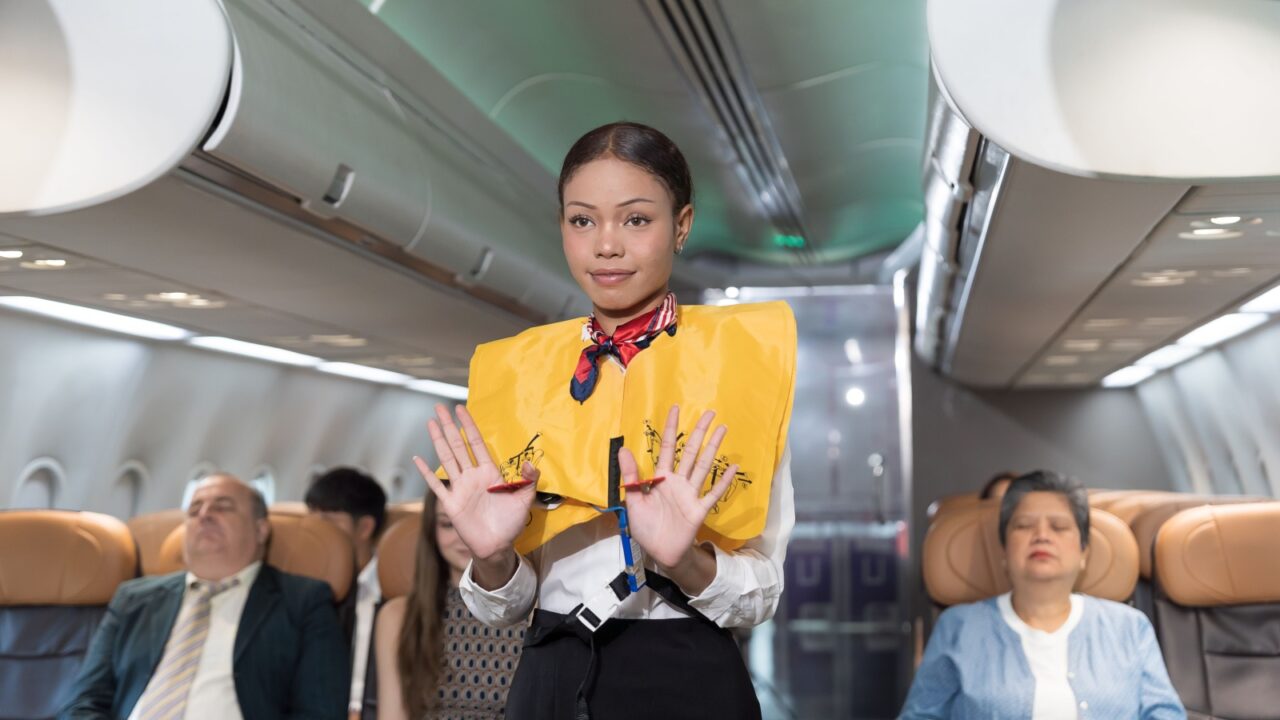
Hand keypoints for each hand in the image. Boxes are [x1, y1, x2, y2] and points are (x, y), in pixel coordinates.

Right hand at [414, 404, 537, 561]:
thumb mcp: (525, 499)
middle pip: (458, 445)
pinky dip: (426, 473)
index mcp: (489, 472)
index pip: (477, 443)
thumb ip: (529, 480)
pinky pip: (436, 485)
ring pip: (447, 459)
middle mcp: (472, 476)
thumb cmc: (511, 522)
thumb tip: (530, 463)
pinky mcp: (451, 503)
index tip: (461, 408)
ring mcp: (460, 488)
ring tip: (431, 423)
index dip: (469, 426)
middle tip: (440, 407)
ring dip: (438, 441)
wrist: (497, 546)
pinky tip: (418, 459)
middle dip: (449, 426)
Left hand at [620, 405, 736, 569]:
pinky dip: (723, 481)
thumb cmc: (645, 526)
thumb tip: (622, 449)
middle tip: (709, 412)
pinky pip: (713, 493)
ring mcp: (691, 494)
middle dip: (700, 432)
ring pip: (703, 466)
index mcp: (662, 478)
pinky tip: (733, 467)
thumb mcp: (633, 500)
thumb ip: (630, 476)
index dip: (672, 429)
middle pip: (691, 452)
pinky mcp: (699, 509)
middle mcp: (678, 482)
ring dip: (713, 448)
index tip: (676, 409)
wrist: (659, 551)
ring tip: (723, 429)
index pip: (668, 448)